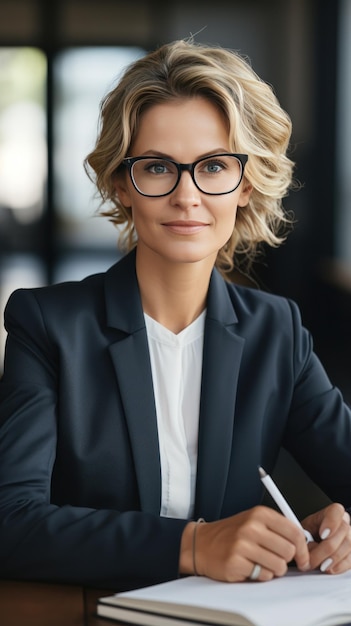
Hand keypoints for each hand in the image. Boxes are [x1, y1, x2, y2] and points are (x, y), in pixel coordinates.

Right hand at [179, 505, 309, 581]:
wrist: (201, 544)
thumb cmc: (230, 534)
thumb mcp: (253, 521)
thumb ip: (277, 528)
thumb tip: (303, 544)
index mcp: (259, 514)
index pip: (294, 531)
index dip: (303, 548)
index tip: (302, 557)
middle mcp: (252, 527)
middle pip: (289, 551)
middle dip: (285, 560)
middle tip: (274, 558)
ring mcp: (243, 545)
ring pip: (279, 566)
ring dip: (273, 569)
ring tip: (260, 563)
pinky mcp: (236, 563)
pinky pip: (264, 576)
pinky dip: (260, 575)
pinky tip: (248, 567)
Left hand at [302, 503, 350, 573]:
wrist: (312, 543)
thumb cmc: (308, 535)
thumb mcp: (302, 531)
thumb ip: (304, 536)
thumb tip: (305, 545)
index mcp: (330, 513)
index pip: (336, 511)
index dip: (331, 523)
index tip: (322, 535)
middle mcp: (344, 522)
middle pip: (342, 532)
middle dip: (325, 549)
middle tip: (311, 560)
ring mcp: (350, 537)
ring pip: (348, 546)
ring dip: (332, 559)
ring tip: (319, 565)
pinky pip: (350, 559)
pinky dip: (339, 566)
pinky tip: (329, 569)